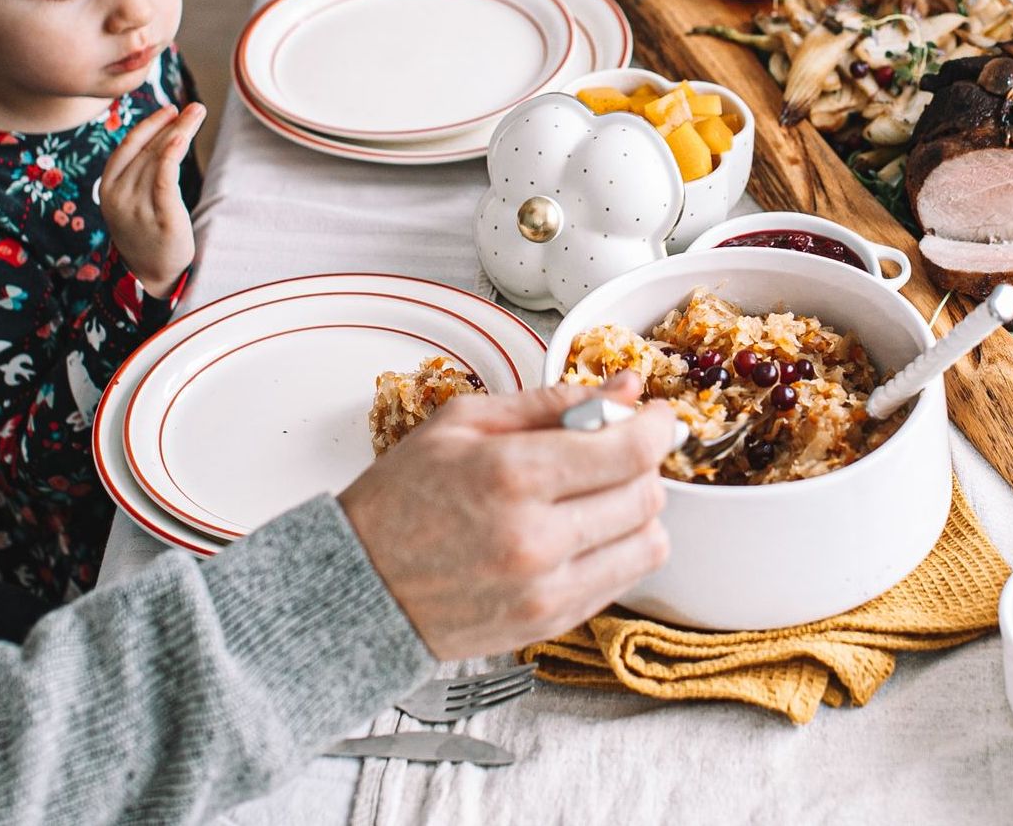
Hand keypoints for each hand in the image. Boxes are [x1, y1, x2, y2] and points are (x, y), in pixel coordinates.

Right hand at [101, 103, 204, 298]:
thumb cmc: (146, 236)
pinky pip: (165, 177)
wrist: (153, 277)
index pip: (127, 147)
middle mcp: (118, 196)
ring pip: (158, 157)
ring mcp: (138, 206)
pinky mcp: (161, 217)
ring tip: (198, 114)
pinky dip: (172, 152)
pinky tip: (183, 135)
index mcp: (107, 190)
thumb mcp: (131, 203)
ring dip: (180, 131)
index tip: (169, 110)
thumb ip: (137, 175)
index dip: (148, 125)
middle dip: (172, 124)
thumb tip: (160, 140)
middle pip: (147, 149)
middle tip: (194, 107)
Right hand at [338, 372, 674, 659]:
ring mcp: (545, 589)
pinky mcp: (549, 623)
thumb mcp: (464, 423)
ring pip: (649, 543)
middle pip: (647, 495)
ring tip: (597, 495)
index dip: (657, 425)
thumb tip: (625, 389)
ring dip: (638, 511)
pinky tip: (581, 531)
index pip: (631, 450)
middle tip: (615, 451)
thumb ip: (553, 401)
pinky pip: (624, 580)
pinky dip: (618, 549)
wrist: (356, 587)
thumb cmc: (400, 499)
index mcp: (512, 475)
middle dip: (642, 464)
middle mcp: (535, 539)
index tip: (653, 416)